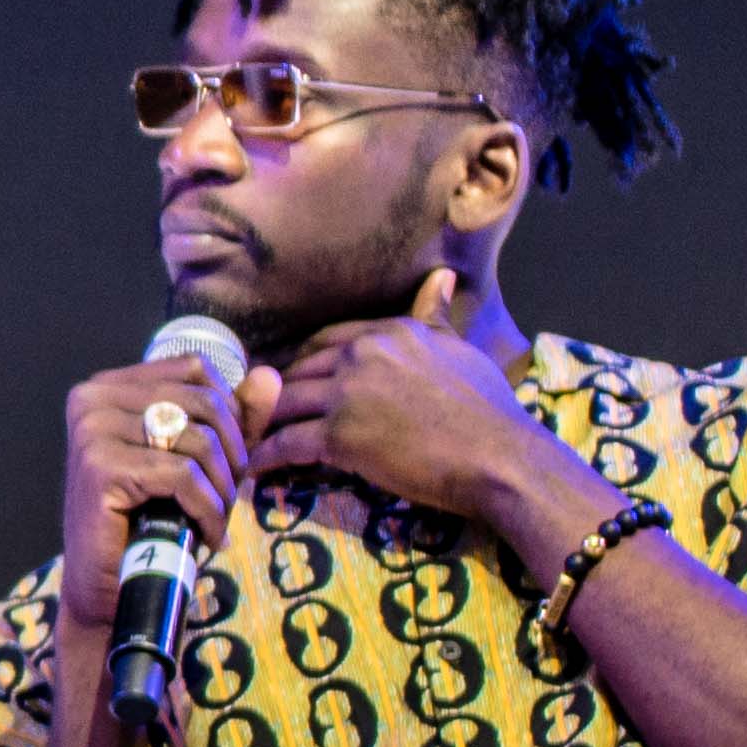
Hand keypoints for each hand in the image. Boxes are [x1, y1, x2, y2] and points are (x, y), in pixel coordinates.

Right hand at [60, 338, 277, 604]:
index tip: (228, 459)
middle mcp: (93, 398)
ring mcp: (92, 431)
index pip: (194, 368)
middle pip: (202, 402)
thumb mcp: (198, 461)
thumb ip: (232, 417)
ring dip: (223, 488)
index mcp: (110, 386)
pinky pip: (183, 475)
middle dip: (232, 454)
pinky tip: (208, 537)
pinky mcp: (100, 467)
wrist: (109, 585)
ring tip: (217, 518)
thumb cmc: (150, 520)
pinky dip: (209, 510)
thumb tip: (270, 375)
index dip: (229, 411)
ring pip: (198, 440)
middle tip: (228, 497)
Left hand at [253, 269, 540, 526]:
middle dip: (277, 391)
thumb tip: (442, 280)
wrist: (500, 457)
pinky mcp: (340, 436)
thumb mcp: (461, 351)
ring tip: (246, 437)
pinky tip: (255, 466)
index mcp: (391, 332)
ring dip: (262, 421)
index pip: (327, 340)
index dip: (305, 362)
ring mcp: (348, 394)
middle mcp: (364, 354)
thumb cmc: (489, 410)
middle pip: (298, 370)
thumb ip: (437, 318)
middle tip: (260, 411)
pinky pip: (287, 442)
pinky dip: (267, 455)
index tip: (294, 379)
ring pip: (284, 402)